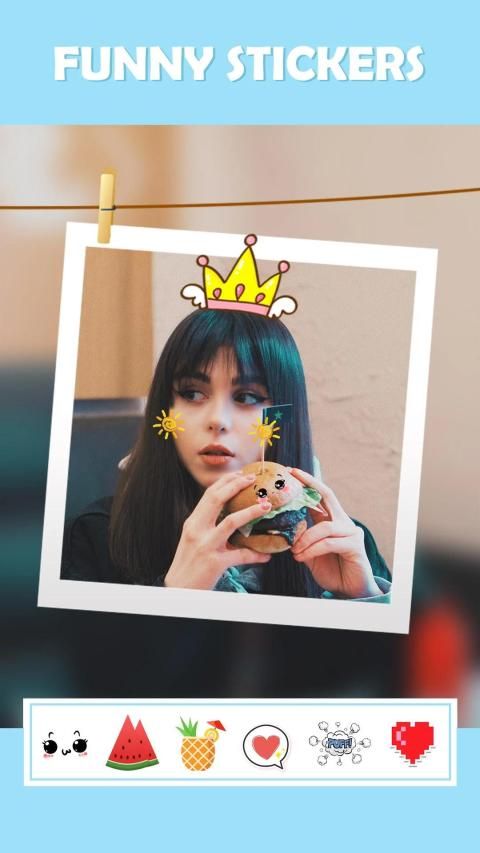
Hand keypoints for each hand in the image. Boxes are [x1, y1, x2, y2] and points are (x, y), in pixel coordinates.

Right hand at [163, 471, 271, 589]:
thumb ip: (208, 527)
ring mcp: (206, 545)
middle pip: (217, 499)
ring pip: (230, 521)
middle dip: (236, 485)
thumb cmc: (188, 564)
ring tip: (266, 505)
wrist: (178, 590)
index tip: (240, 474)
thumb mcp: (193, 540)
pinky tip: (266, 555)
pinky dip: (256, 555)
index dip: (225, 482)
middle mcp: (197, 530)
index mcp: (193, 523)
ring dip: (251, 511)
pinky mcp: (215, 562)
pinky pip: (241, 555)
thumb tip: (231, 517)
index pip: (208, 495)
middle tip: (253, 479)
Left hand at [290, 468, 380, 598]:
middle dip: (310, 484)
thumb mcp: (309, 552)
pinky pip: (328, 543)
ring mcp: (351, 532)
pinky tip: (300, 557)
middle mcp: (343, 521)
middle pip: (328, 495)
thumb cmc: (330, 569)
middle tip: (293, 476)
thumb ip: (300, 537)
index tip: (291, 471)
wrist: (348, 590)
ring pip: (324, 527)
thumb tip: (283, 526)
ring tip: (294, 551)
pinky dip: (312, 549)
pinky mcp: (355, 546)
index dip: (307, 482)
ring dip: (305, 538)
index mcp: (331, 520)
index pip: (320, 496)